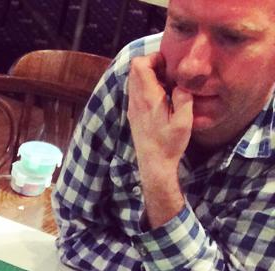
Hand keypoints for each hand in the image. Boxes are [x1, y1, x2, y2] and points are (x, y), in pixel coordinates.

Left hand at [127, 52, 189, 227]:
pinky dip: (147, 87)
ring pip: (134, 80)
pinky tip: (162, 97)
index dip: (154, 57)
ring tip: (167, 84)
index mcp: (148, 100)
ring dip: (150, 76)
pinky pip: (136, 92)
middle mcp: (136, 102)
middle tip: (169, 72)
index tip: (169, 64)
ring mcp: (132, 108)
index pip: (139, 65)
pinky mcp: (133, 115)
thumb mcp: (184, 121)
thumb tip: (180, 82)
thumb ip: (183, 97)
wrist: (154, 166)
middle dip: (152, 64)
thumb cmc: (170, 145)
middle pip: (134, 69)